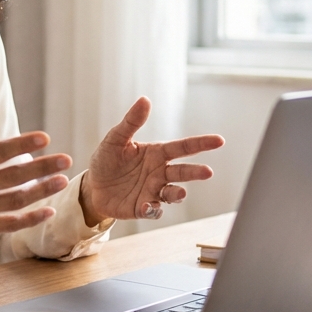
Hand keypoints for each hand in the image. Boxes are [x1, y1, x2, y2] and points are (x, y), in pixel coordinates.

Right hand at [0, 96, 72, 252]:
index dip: (22, 143)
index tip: (45, 137)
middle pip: (13, 176)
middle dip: (41, 167)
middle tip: (65, 159)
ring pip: (15, 200)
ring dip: (40, 191)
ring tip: (61, 181)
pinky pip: (7, 225)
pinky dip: (28, 220)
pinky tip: (47, 211)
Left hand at [80, 97, 223, 225]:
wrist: (92, 186)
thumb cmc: (107, 160)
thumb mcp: (116, 139)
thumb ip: (131, 122)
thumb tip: (145, 100)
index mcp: (156, 154)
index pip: (183, 147)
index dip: (201, 143)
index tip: (219, 140)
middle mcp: (160, 173)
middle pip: (182, 172)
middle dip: (195, 172)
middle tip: (207, 172)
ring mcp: (153, 191)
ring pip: (172, 193)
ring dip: (177, 194)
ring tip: (179, 193)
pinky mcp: (143, 207)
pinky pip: (153, 210)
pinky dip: (153, 210)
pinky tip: (147, 207)